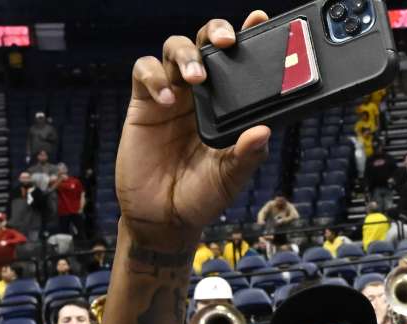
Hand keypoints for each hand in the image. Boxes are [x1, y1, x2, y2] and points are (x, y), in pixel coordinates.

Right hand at [116, 13, 272, 246]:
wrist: (162, 219)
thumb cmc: (200, 197)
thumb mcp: (230, 179)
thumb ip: (247, 156)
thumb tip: (264, 131)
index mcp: (227, 106)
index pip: (238, 62)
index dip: (247, 37)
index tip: (259, 20)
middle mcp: (200, 94)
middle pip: (205, 42)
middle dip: (215, 32)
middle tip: (226, 42)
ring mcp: (171, 95)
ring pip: (174, 49)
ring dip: (187, 54)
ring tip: (196, 79)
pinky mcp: (143, 104)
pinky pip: (145, 72)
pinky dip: (155, 77)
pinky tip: (167, 99)